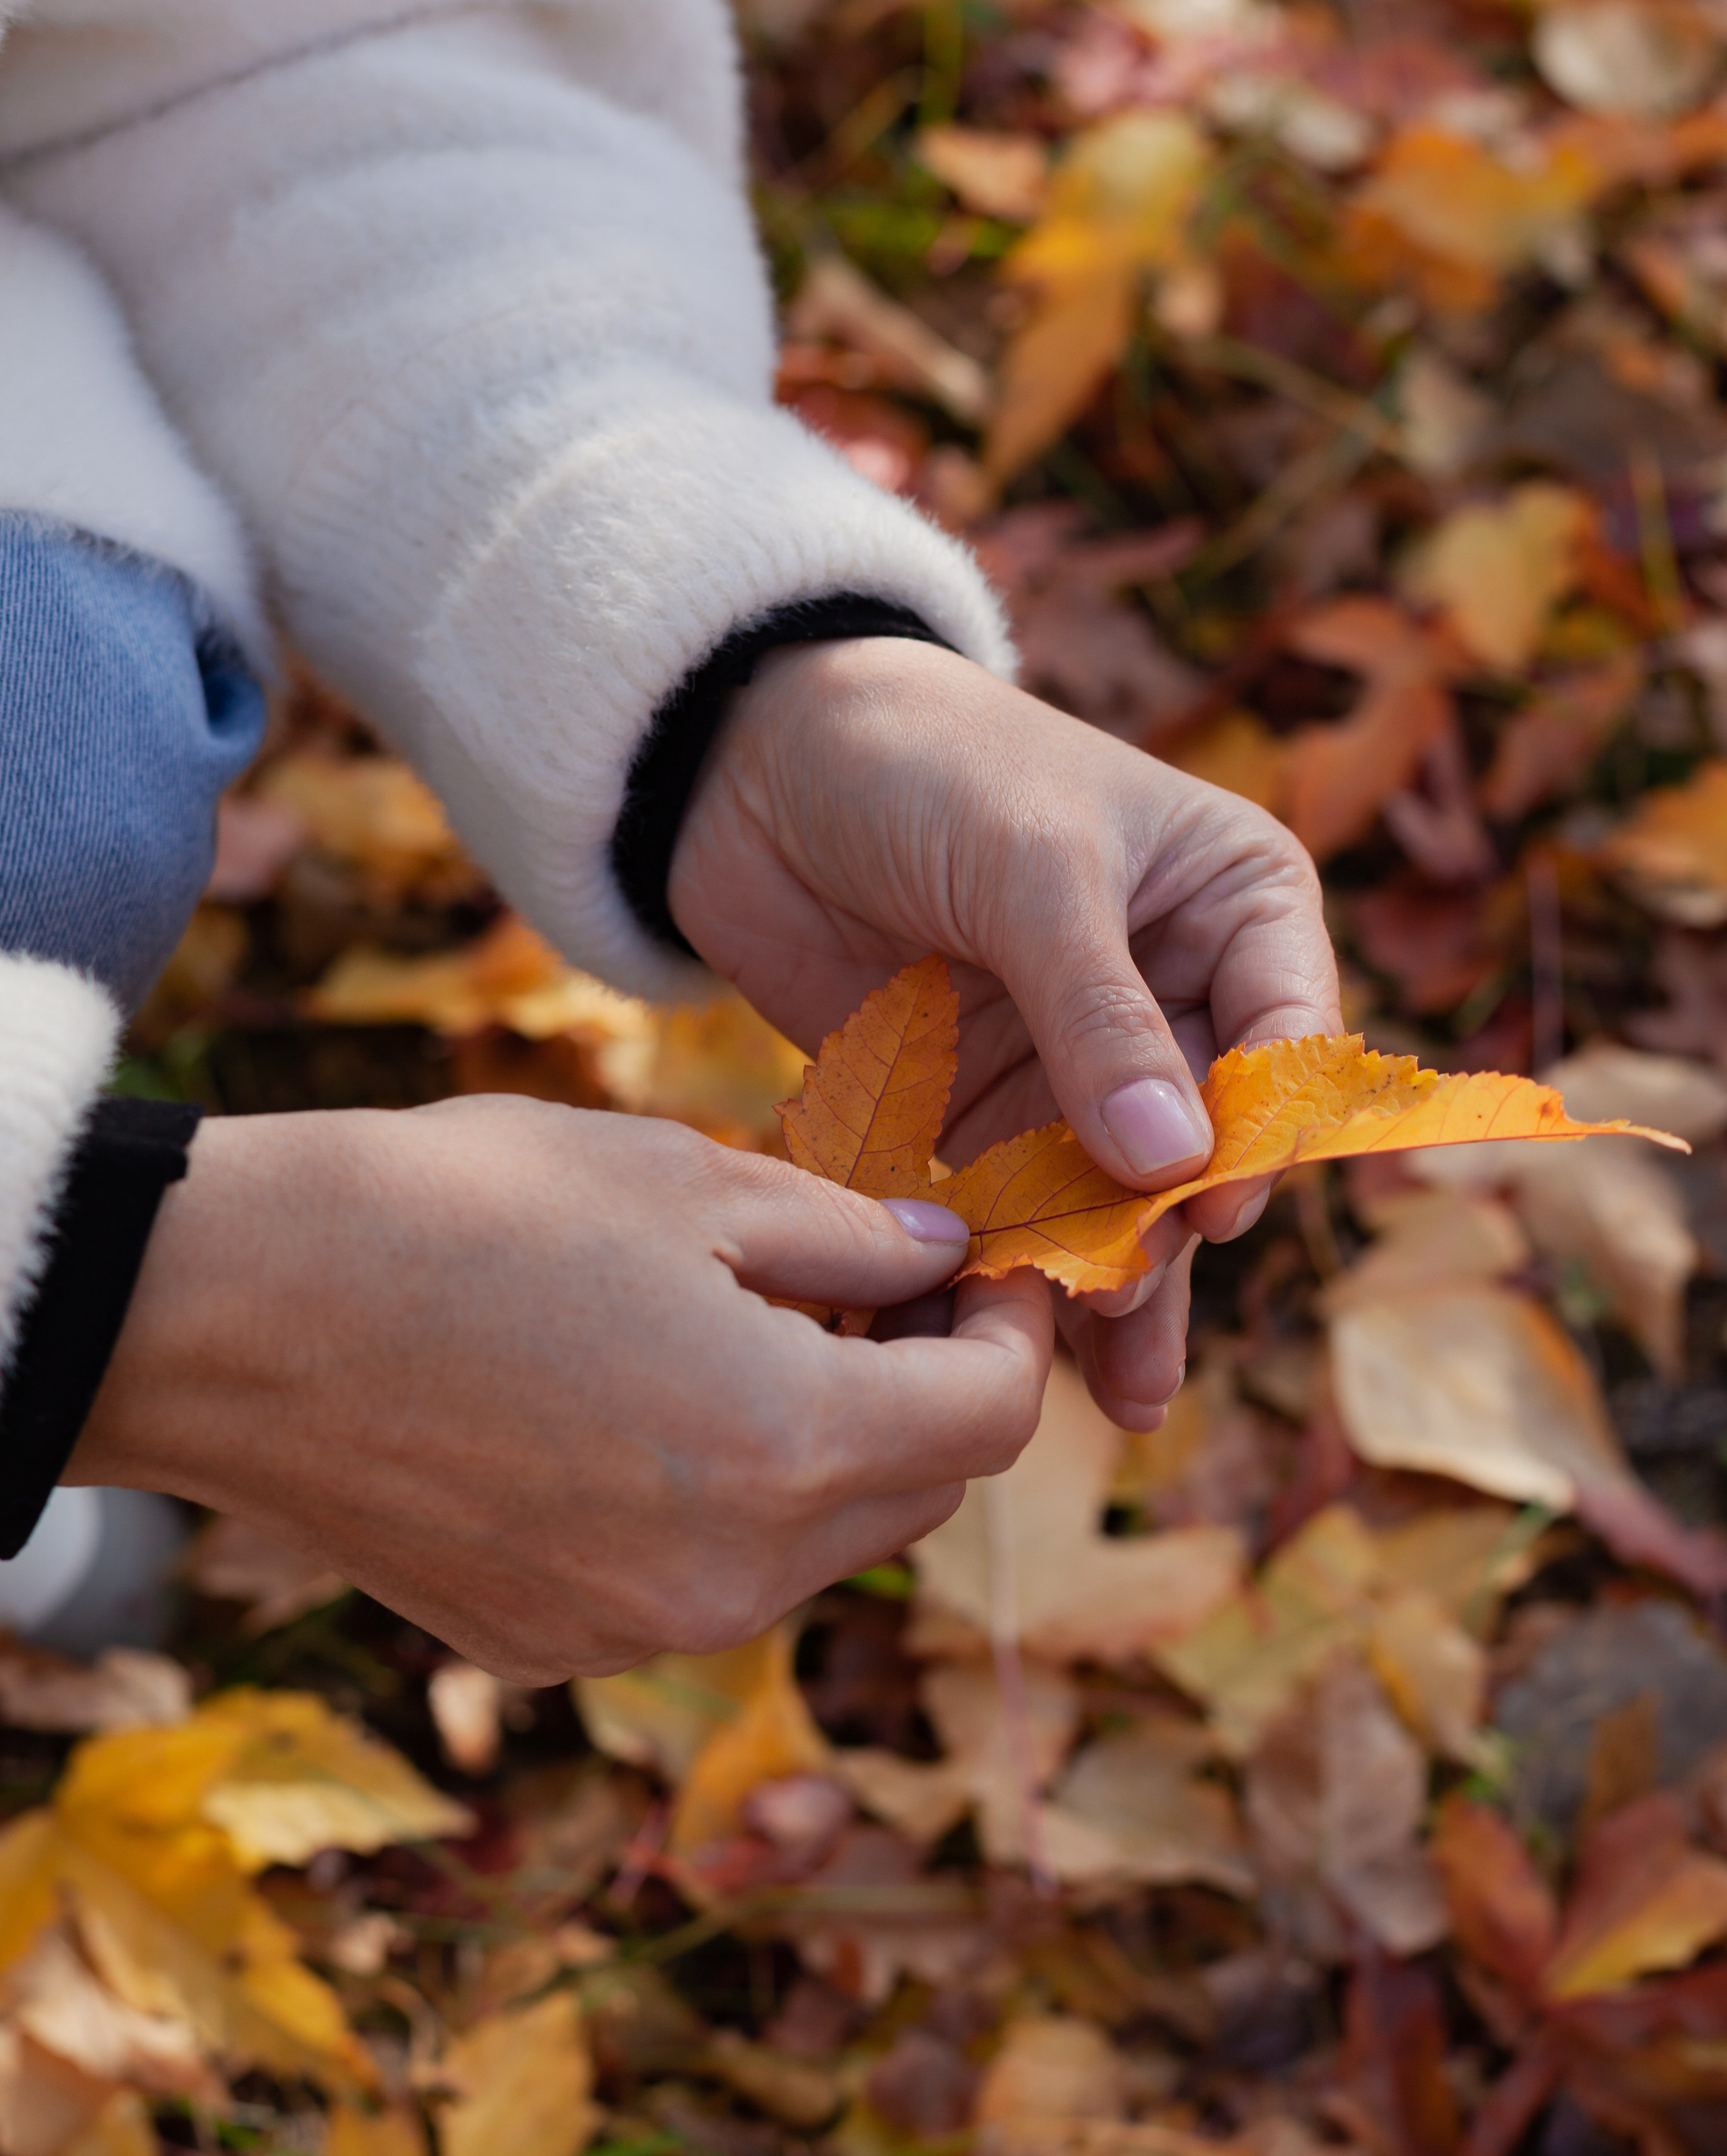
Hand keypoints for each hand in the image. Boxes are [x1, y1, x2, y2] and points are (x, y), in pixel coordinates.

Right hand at [71, 1098, 1051, 1678]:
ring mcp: (636, 1633)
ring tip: (757, 1337)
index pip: (991, 1418)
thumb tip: (940, 1259)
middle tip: (883, 1289)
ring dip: (827, 1456)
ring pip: (814, 1551)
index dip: (1014, 1331)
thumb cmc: (459, 1215)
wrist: (231, 1317)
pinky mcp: (550, 1647)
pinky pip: (699, 1585)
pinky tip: (644, 1411)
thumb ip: (849, 1236)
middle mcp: (732, 1580)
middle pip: (917, 1497)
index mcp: (789, 1450)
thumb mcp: (685, 1180)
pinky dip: (718, 1510)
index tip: (987, 1268)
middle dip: (927, 1393)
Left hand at [671, 638, 1341, 1429]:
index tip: (1210, 1212)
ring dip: (1104, 1286)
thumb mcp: (1028, 866)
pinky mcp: (981, 1105)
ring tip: (1108, 1395)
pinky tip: (1000, 1345)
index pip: (1287, 1042)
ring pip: (1111, 1197)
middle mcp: (1173, 993)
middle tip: (1124, 1324)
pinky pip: (1014, 1205)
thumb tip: (1175, 1164)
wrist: (751, 760)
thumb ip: (1098, 1012)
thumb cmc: (922, 760)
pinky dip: (1007, 1271)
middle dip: (1170, 1239)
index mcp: (1234, 905)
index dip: (1258, 1136)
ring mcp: (1074, 1060)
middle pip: (1200, 1146)